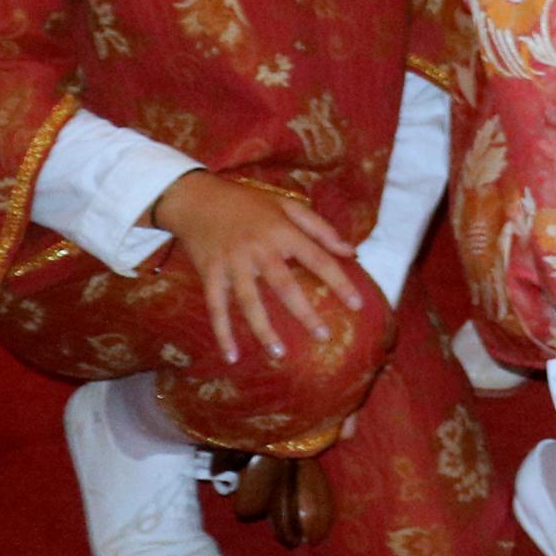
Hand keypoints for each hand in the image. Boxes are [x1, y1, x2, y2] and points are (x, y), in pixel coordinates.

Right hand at [151, 170, 370, 364]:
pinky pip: (216, 308)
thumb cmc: (248, 203)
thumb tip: (350, 251)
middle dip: (304, 313)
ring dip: (263, 329)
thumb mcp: (287, 205)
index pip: (318, 259)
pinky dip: (222, 333)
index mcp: (282, 232)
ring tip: (279, 353)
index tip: (357, 305)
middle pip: (284, 285)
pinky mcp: (209, 274)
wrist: (198, 199)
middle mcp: (259, 250)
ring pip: (249, 301)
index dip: (339, 282)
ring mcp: (232, 264)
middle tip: (323, 337)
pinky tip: (232, 356)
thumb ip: (320, 228)